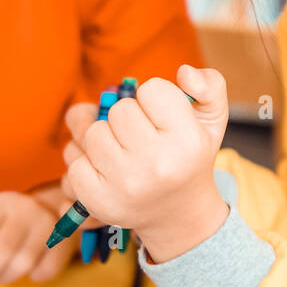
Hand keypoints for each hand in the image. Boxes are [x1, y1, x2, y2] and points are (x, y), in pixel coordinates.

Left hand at [0, 186, 89, 285]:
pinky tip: (31, 267)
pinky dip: (35, 276)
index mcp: (1, 203)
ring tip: (3, 274)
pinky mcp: (65, 241)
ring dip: (7, 276)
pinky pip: (45, 271)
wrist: (50, 212)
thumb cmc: (6, 226)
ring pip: (24, 263)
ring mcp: (48, 223)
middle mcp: (27, 208)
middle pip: (4, 250)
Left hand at [62, 65, 229, 263]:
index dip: (155, 100)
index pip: (151, 90)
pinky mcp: (98, 201)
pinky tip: (109, 173)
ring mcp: (125, 184)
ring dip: (105, 139)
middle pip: (119, 110)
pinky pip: (75, 163)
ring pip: (93, 134)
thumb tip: (184, 72)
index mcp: (187, 140)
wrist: (180, 214)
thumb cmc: (191, 157)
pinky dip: (87, 165)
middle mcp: (158, 163)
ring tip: (125, 154)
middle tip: (143, 137)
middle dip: (129, 118)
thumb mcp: (212, 120)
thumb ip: (210, 85)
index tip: (162, 118)